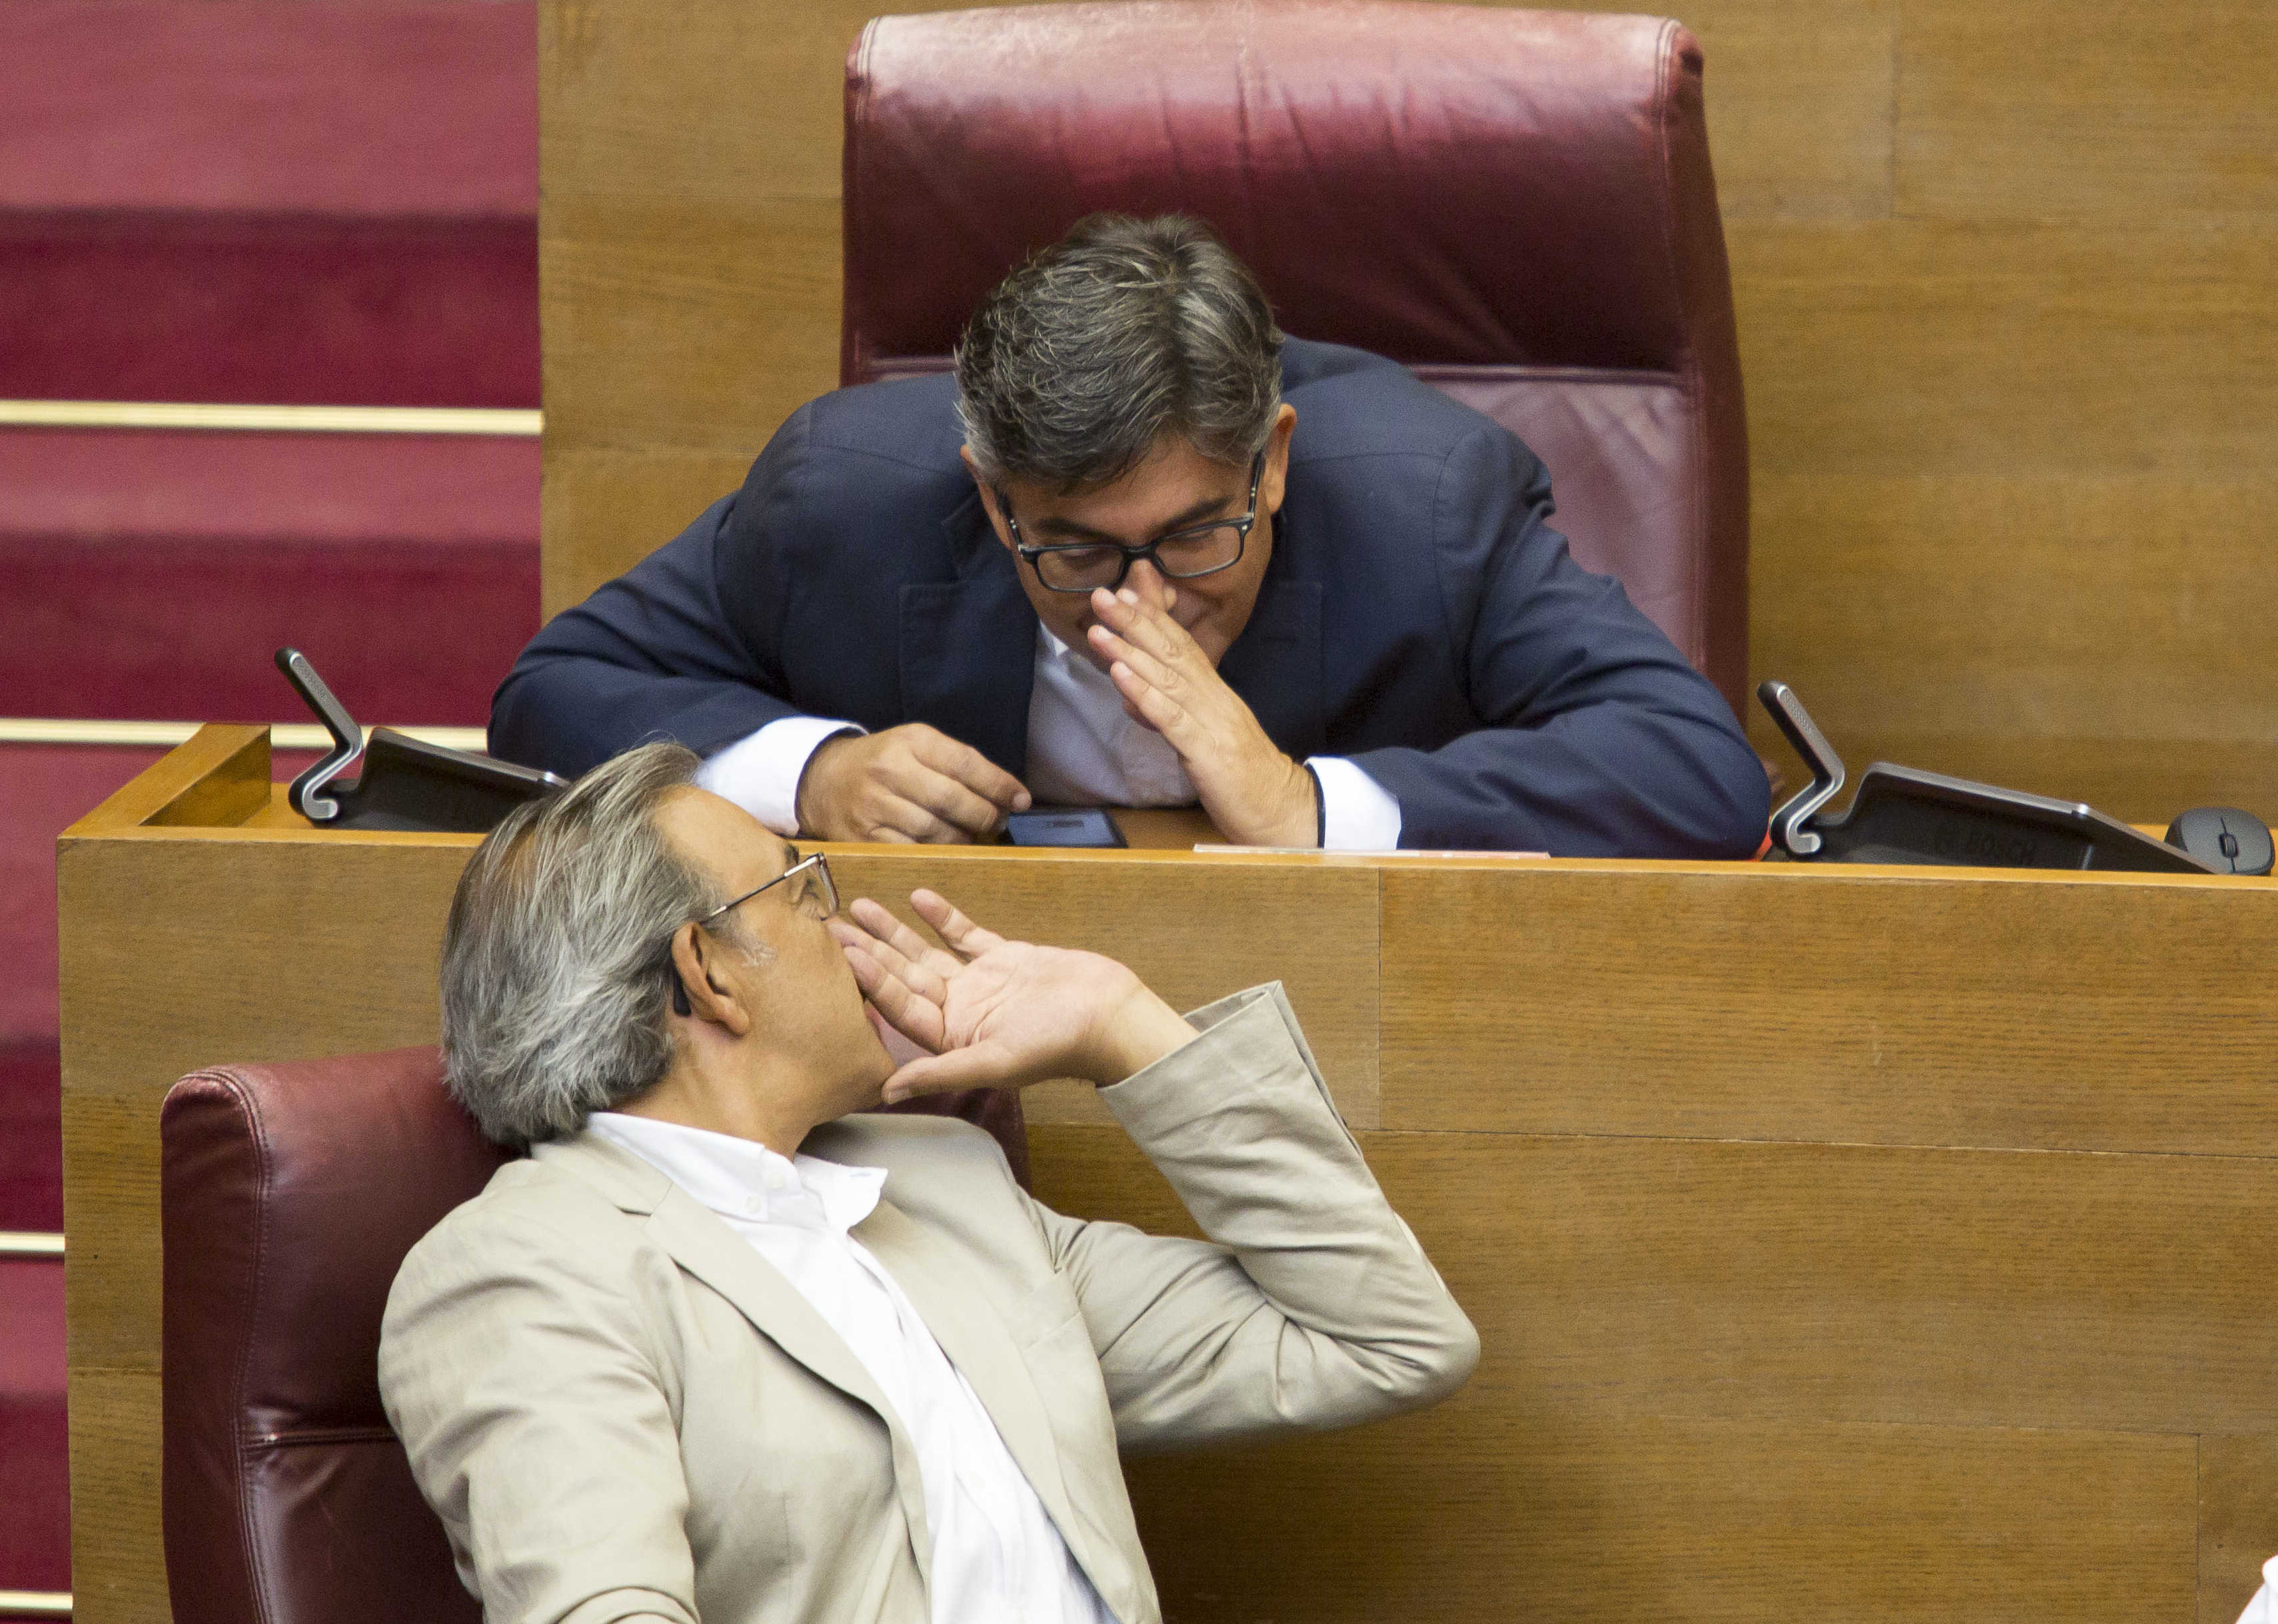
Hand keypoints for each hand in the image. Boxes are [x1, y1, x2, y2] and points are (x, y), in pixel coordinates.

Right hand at [795, 723, 1030, 843]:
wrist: (822, 780)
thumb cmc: (884, 763)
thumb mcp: (916, 745)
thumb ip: (959, 764)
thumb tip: (1010, 793)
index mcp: (910, 741)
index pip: (965, 763)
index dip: (999, 784)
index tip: (1021, 799)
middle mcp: (890, 770)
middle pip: (952, 800)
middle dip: (985, 816)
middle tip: (998, 822)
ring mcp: (873, 806)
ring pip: (935, 831)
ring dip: (963, 839)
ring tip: (972, 836)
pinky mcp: (862, 837)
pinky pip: (911, 852)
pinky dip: (935, 854)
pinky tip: (944, 850)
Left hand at [829, 890, 1195, 1099]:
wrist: (1108, 1014)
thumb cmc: (1058, 1045)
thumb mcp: (994, 1062)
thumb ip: (940, 1072)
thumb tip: (886, 1091)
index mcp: (952, 1038)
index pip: (900, 1006)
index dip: (870, 980)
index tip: (842, 954)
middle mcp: (960, 1010)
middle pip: (904, 977)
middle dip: (869, 951)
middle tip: (831, 926)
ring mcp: (980, 983)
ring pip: (926, 953)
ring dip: (895, 931)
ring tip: (862, 906)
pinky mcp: (1003, 958)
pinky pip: (965, 935)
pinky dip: (943, 917)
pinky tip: (918, 897)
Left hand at [1085, 584, 1318, 845]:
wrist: (1283, 811)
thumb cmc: (1243, 779)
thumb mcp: (1204, 738)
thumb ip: (1171, 714)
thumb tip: (1133, 696)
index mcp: (1215, 694)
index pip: (1182, 645)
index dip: (1153, 618)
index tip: (1125, 593)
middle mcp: (1214, 698)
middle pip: (1171, 651)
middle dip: (1134, 621)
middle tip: (1102, 595)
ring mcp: (1211, 722)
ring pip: (1167, 678)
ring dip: (1129, 651)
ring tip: (1098, 629)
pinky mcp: (1207, 751)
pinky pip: (1171, 718)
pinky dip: (1143, 693)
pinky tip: (1119, 674)